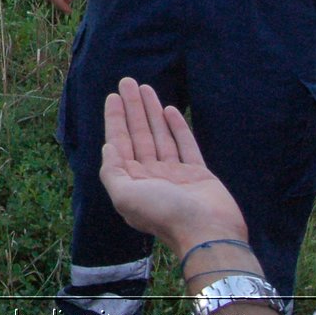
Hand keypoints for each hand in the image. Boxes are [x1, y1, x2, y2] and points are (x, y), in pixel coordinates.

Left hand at [99, 78, 248, 258]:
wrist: (207, 232)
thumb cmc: (164, 214)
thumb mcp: (125, 196)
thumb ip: (113, 171)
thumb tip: (108, 147)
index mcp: (132, 182)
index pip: (120, 143)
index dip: (115, 120)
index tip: (113, 97)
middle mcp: (151, 176)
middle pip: (139, 135)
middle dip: (132, 109)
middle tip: (127, 82)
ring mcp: (175, 174)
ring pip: (160, 135)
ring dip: (152, 112)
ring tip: (145, 87)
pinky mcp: (198, 173)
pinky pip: (185, 145)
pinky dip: (177, 128)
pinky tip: (169, 110)